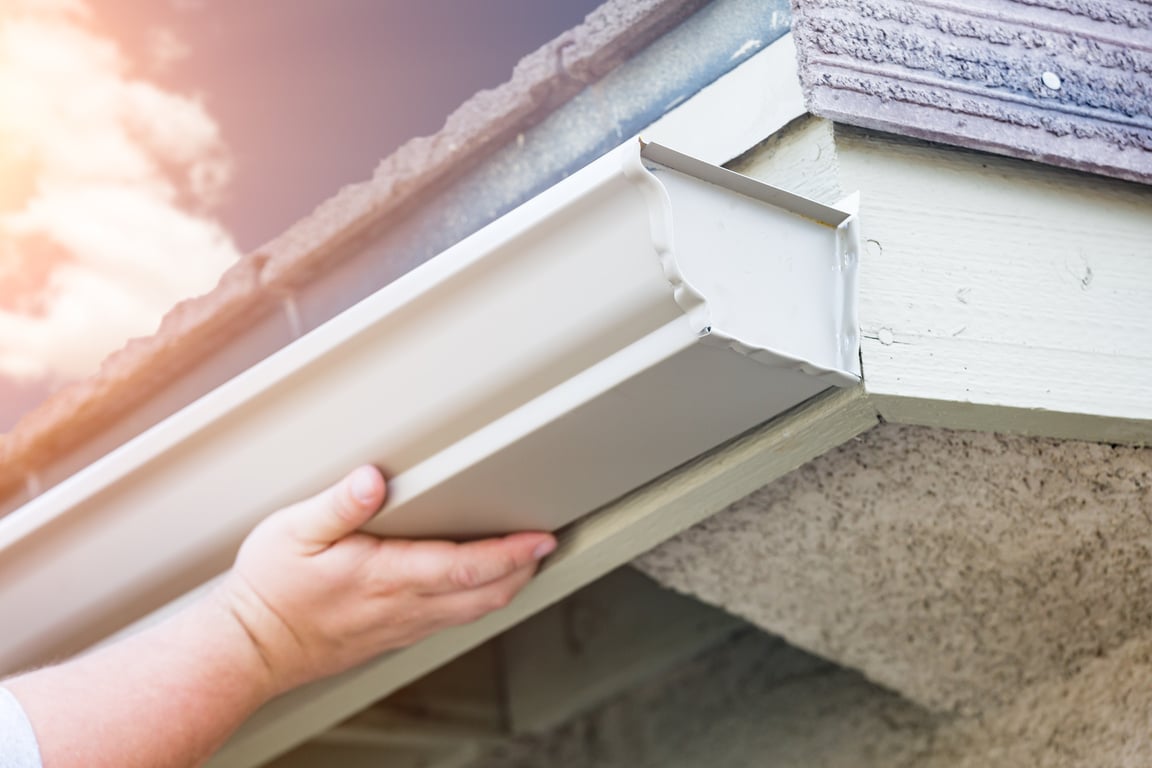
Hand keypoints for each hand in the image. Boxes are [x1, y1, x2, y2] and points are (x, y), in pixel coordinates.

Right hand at [215, 465, 555, 694]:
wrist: (247, 650)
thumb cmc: (268, 591)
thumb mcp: (292, 532)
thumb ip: (338, 503)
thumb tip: (372, 479)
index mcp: (384, 576)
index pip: (465, 567)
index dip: (511, 553)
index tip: (540, 537)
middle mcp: (401, 606)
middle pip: (484, 594)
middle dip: (522, 570)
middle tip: (545, 544)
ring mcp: (400, 626)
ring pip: (471, 612)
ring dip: (505, 586)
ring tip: (523, 561)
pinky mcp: (392, 636)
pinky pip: (449, 620)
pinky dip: (476, 600)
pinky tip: (475, 585)